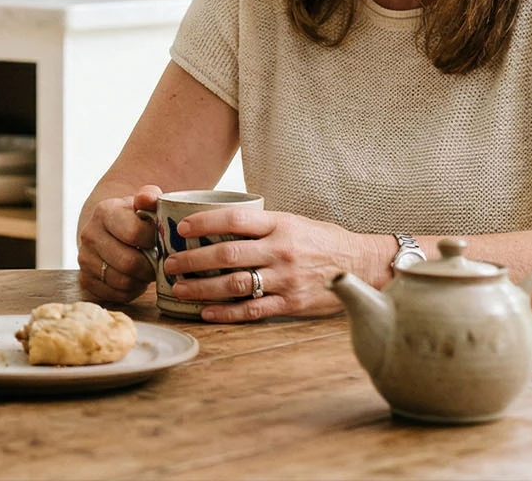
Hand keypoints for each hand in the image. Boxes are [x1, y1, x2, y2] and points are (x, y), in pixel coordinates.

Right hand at [77, 185, 162, 302]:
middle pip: (128, 263)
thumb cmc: (135, 218)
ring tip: (147, 271)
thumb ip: (150, 196)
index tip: (163, 241)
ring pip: (121, 282)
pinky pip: (114, 295)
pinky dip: (130, 291)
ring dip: (141, 280)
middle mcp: (90, 234)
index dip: (154, 241)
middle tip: (160, 264)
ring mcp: (84, 258)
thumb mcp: (144, 203)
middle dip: (150, 267)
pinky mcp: (85, 279)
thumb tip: (147, 199)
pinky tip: (135, 279)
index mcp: (105, 211)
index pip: (134, 233)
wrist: (111, 231)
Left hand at [161, 205, 375, 321]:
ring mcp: (286, 279)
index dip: (205, 222)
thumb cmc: (322, 240)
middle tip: (169, 264)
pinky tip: (206, 312)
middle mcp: (281, 251)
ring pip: (235, 285)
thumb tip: (217, 224)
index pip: (234, 219)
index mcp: (281, 224)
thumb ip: (261, 225)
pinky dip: (227, 313)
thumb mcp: (294, 222)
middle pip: (227, 255)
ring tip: (179, 289)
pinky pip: (253, 310)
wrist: (362, 265)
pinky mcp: (291, 304)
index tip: (182, 227)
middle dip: (192, 260)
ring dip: (202, 288)